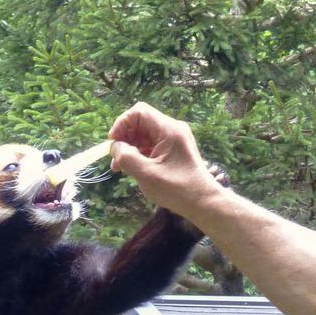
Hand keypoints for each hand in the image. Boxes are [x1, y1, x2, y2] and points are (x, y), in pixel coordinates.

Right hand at [108, 102, 228, 220]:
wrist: (202, 201)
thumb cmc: (176, 189)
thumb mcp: (146, 175)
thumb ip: (127, 158)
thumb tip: (115, 147)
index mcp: (168, 130)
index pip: (139, 112)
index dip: (122, 124)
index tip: (113, 143)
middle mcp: (172, 129)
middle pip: (141, 122)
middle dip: (125, 138)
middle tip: (115, 159)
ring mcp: (174, 139)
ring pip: (145, 134)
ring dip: (130, 147)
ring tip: (120, 167)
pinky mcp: (174, 149)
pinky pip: (152, 144)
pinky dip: (139, 153)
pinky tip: (132, 168)